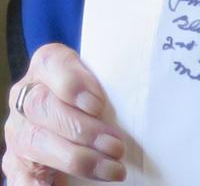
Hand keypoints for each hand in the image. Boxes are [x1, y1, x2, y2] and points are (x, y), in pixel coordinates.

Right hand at [3, 43, 126, 183]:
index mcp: (48, 67)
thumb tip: (146, 99)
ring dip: (76, 158)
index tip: (97, 104)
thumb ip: (114, 87)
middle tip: (117, 146)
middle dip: (82, 129)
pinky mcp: (16, 159)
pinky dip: (33, 183)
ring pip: (34, 139)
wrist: (72, 116)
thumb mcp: (105, 85)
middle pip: (43, 105)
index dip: (72, 82)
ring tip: (112, 169)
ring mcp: (18, 127)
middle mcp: (26, 94)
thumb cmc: (99, 97)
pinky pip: (18, 173)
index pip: (51, 62)